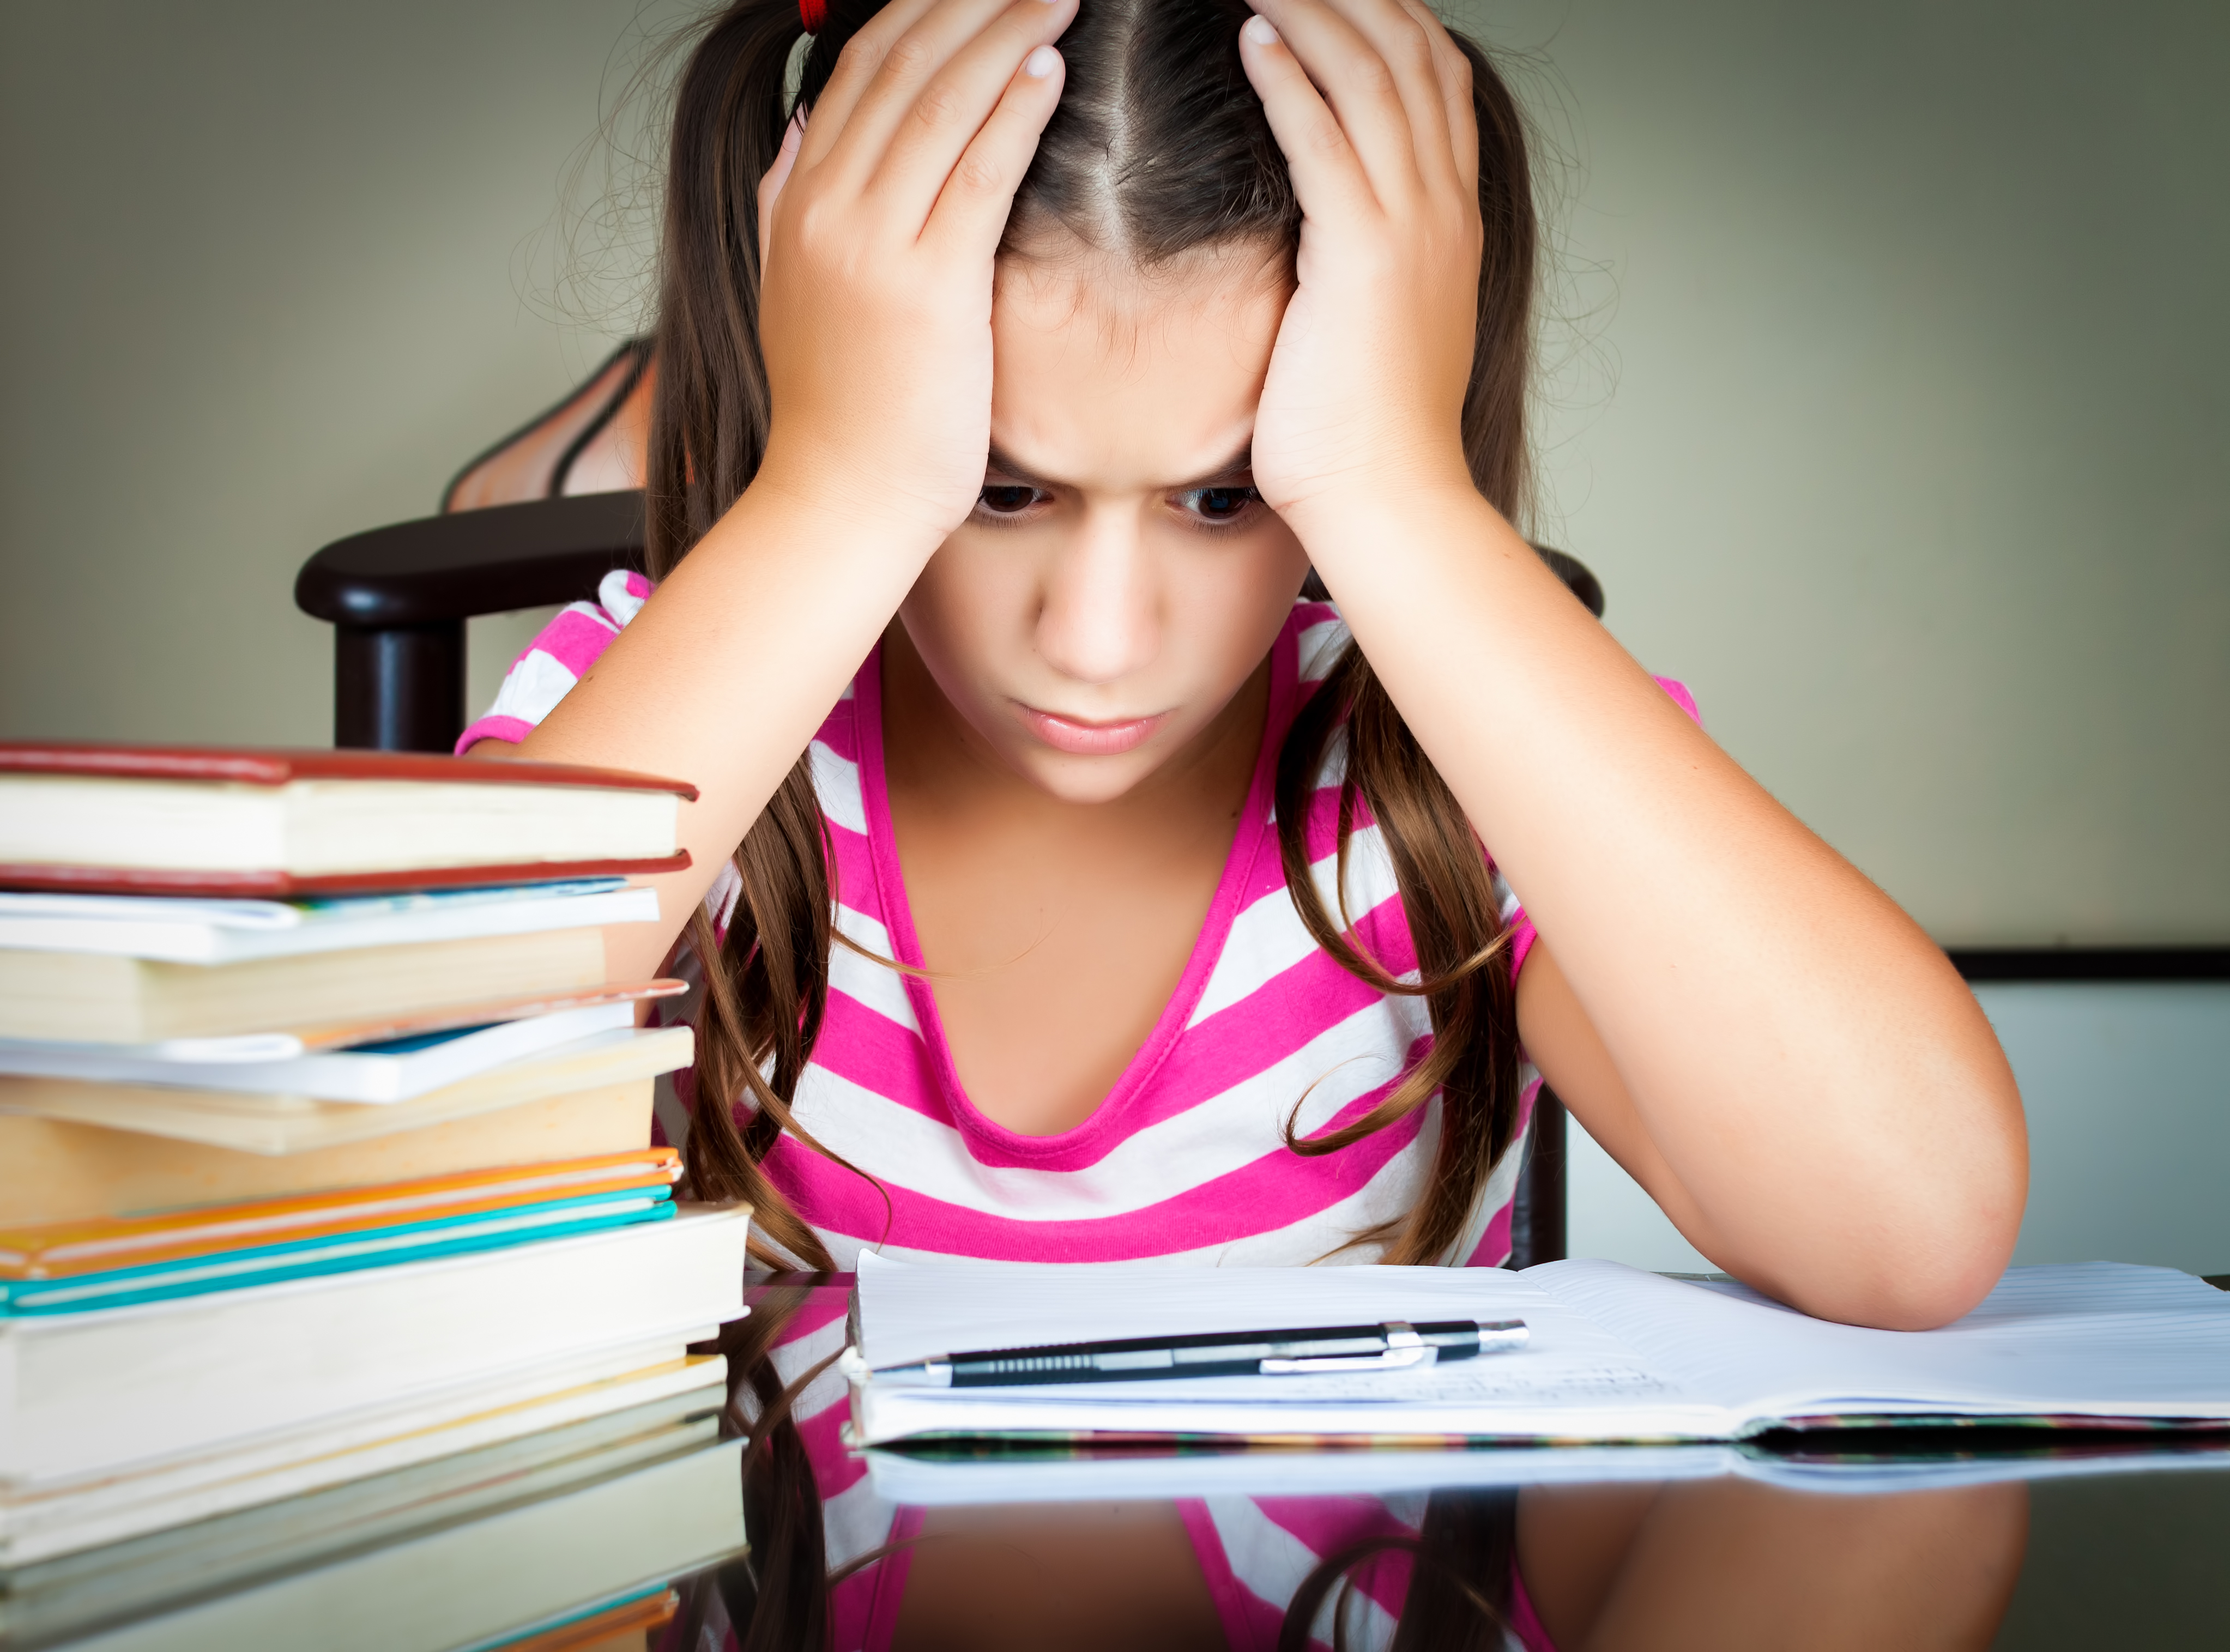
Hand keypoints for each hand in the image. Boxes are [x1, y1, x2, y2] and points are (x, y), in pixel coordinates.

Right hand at [753, 0, 1074, 542]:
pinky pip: (978, 172)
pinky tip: (1050, 66)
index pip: (858, 69)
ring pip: (942, 101)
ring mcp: (872, 243)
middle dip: (971, 1)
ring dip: (1007, 33)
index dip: (919, 8)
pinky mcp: (927, 285)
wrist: (838, 501)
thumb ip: (789, 205)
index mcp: (797, 201)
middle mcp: (825, 206)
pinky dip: (1014, 110)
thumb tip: (798, 138)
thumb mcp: (790, 291)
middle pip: (901, 64)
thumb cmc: (840, 412)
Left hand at [1237, 0, 1484, 527]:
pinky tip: (1252, 35)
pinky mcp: (1362, 255)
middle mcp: (1442, 208)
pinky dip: (1291, 77)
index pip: (1435, 80)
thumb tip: (1325, 239)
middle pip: (1409, 54)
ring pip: (1370, 77)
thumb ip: (1363, 260)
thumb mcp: (1377, 324)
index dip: (1392, 16)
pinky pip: (1326, 140)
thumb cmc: (1364, 434)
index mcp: (1449, 221)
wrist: (1388, 498)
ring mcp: (1411, 227)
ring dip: (1312, 10)